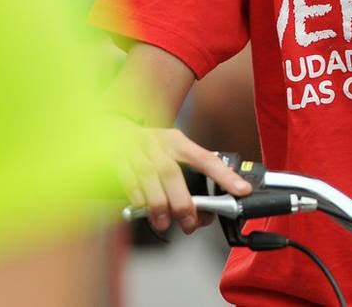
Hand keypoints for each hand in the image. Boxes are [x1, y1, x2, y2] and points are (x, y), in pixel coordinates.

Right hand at [115, 121, 251, 233]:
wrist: (110, 129)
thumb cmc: (147, 145)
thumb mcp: (170, 148)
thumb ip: (188, 169)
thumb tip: (210, 200)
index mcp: (177, 141)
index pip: (205, 158)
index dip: (225, 175)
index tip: (240, 190)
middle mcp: (158, 145)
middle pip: (172, 172)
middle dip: (182, 202)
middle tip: (190, 222)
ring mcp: (137, 152)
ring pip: (150, 178)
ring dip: (159, 205)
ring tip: (164, 223)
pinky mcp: (118, 160)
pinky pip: (128, 181)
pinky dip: (137, 197)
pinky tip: (142, 209)